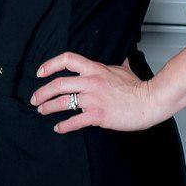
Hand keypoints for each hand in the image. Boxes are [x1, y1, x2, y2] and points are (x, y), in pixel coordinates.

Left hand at [30, 53, 170, 132]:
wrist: (151, 101)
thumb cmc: (138, 87)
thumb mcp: (122, 69)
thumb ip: (114, 64)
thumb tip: (121, 57)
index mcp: (94, 69)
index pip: (67, 59)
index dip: (50, 65)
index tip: (40, 72)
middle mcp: (90, 82)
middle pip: (58, 84)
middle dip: (42, 92)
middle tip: (34, 99)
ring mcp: (93, 99)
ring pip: (63, 102)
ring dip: (48, 107)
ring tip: (42, 111)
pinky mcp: (98, 115)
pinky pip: (75, 121)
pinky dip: (64, 126)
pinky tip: (58, 128)